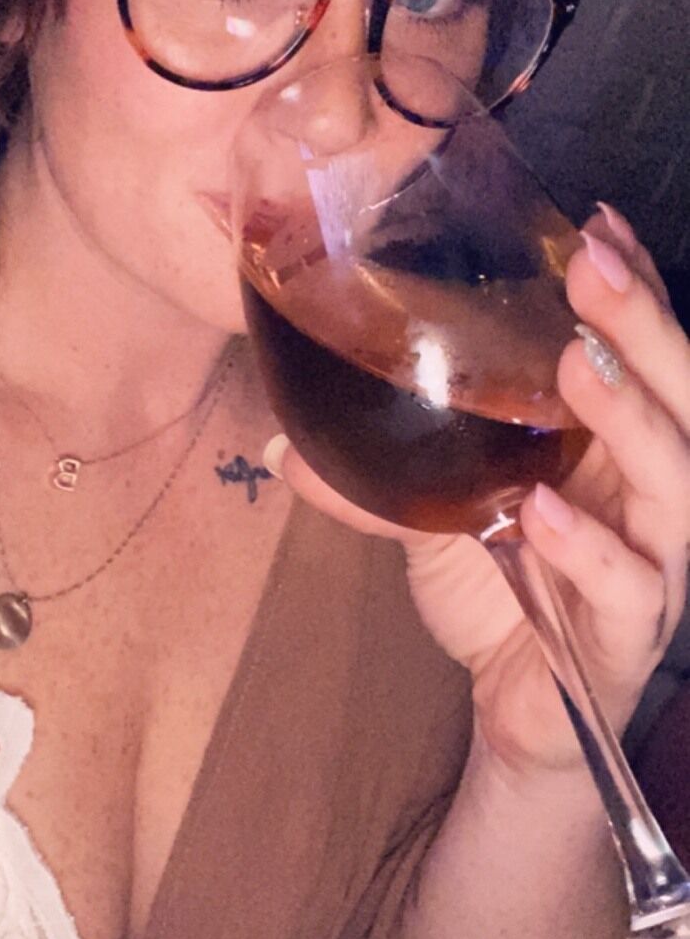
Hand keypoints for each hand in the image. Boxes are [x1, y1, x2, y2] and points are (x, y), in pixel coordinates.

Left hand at [265, 205, 689, 775]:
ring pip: (677, 484)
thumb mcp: (435, 518)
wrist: (518, 716)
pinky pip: (631, 587)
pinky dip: (590, 550)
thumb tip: (287, 441)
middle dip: (643, 328)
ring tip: (578, 366)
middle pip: (682, 401)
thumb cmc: (500, 596)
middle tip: (594, 265)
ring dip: (633, 418)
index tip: (598, 221)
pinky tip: (545, 512)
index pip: (646, 356)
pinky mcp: (627, 634)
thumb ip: (383, 474)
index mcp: (618, 450)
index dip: (636, 289)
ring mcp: (654, 565)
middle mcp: (652, 496)